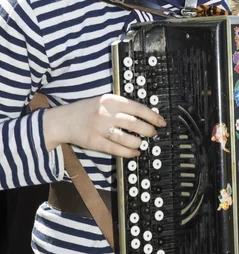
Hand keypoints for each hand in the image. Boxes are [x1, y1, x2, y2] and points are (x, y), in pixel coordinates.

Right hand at [43, 94, 165, 157]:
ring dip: (138, 142)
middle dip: (148, 130)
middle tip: (153, 133)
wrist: (63, 120)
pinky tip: (134, 152)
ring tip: (142, 143)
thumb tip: (145, 115)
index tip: (161, 122)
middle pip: (134, 123)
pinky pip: (115, 149)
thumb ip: (121, 106)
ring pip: (126, 138)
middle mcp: (105, 113)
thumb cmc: (86, 110)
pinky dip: (128, 152)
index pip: (137, 107)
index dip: (152, 116)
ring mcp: (99, 128)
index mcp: (110, 100)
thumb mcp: (103, 100)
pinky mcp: (94, 142)